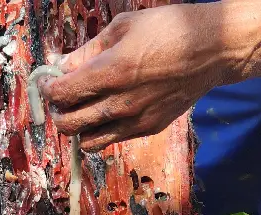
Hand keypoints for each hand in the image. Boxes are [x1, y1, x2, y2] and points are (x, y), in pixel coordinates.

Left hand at [39, 5, 230, 151]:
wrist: (213, 49)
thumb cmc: (169, 29)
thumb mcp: (123, 26)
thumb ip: (88, 50)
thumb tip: (62, 64)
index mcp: (110, 72)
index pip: (61, 94)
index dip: (47, 90)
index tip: (48, 82)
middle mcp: (120, 103)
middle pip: (69, 124)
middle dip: (58, 112)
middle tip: (62, 98)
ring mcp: (135, 120)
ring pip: (89, 142)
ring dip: (79, 128)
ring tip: (83, 111)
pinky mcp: (149, 128)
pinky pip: (114, 139)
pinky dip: (103, 131)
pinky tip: (108, 112)